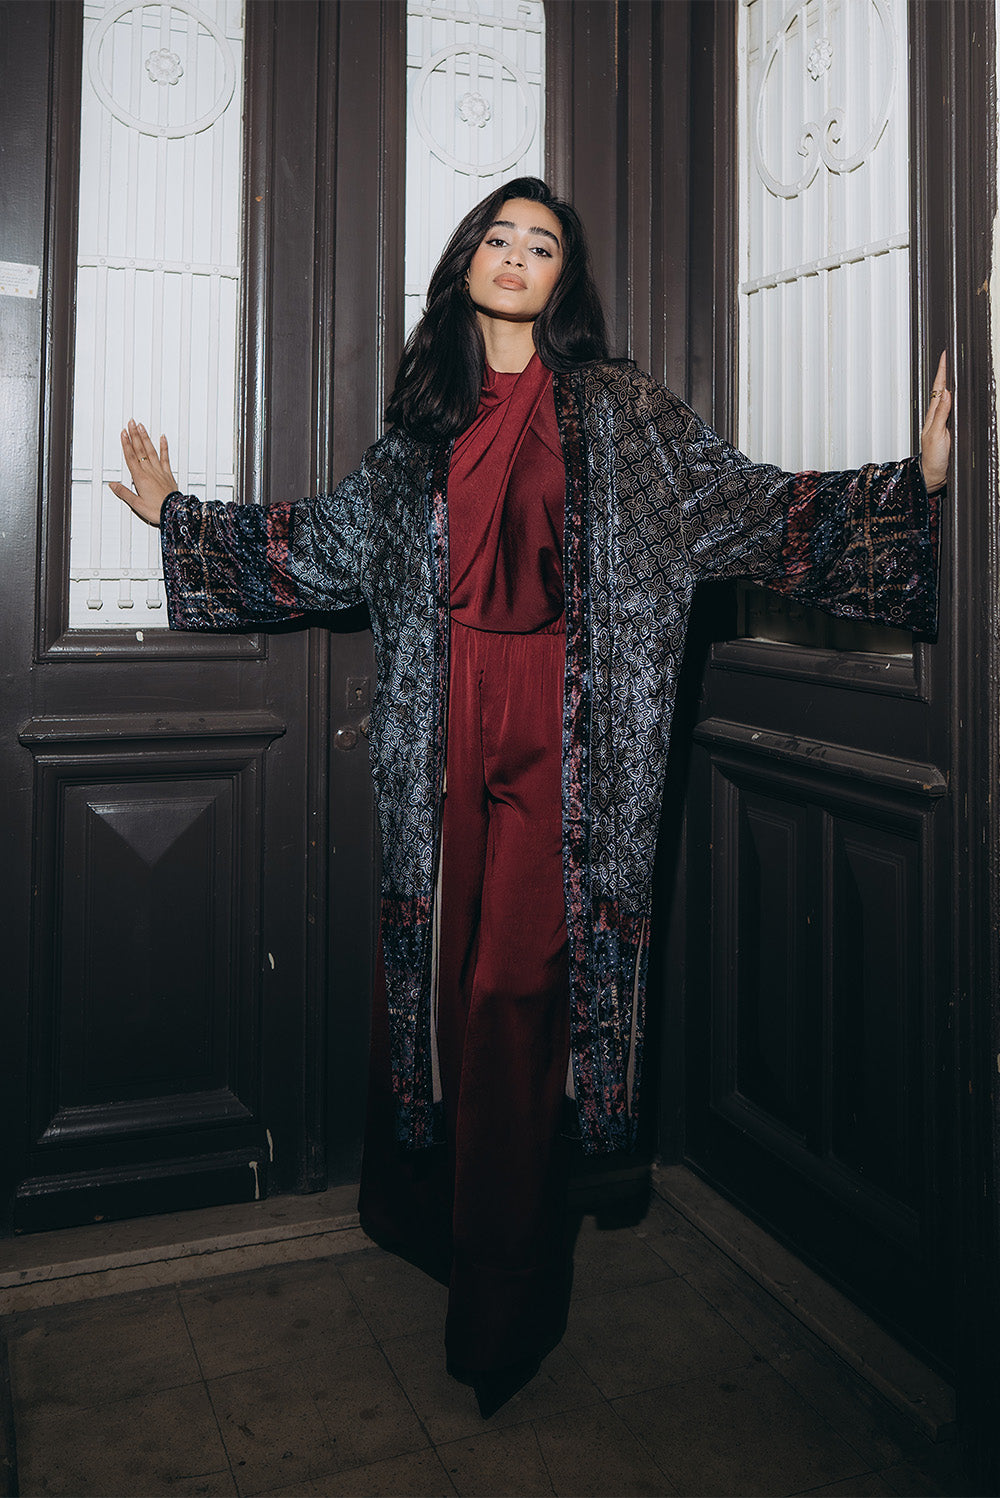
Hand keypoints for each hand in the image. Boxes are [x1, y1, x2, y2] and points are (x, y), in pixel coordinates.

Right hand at [108, 419, 178, 525]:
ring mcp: (160, 471)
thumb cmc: (157, 509)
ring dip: (146, 438)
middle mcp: (150, 472)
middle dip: (134, 435)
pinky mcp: (168, 474)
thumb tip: (113, 485)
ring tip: (141, 426)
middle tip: (131, 423)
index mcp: (140, 478)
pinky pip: (166, 458)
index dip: (126, 444)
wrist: (174, 512)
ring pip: (151, 451)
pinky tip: (163, 438)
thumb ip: (124, 493)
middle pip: (140, 450)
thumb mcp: (136, 504)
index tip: (123, 433)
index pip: (130, 457)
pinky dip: (164, 447)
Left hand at [920, 350, 950, 494]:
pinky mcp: (946, 428)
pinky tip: (953, 393)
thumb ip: (941, 414)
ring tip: (951, 367)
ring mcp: (941, 422)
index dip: (942, 371)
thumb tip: (946, 393)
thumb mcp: (937, 434)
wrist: (933, 474)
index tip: (945, 356)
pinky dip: (951, 396)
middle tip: (949, 355)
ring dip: (947, 381)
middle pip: (941, 388)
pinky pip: (949, 407)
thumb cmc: (933, 458)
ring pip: (945, 396)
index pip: (938, 388)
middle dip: (945, 371)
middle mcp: (936, 416)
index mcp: (933, 415)